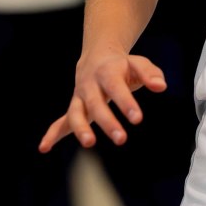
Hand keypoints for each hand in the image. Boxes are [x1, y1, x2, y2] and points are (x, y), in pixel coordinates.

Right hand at [38, 48, 167, 152]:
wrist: (96, 57)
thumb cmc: (122, 65)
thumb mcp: (138, 63)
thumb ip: (150, 74)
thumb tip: (161, 86)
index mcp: (107, 72)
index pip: (116, 88)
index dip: (126, 103)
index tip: (137, 119)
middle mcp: (90, 85)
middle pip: (96, 104)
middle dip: (107, 122)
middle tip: (122, 139)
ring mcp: (80, 97)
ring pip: (76, 113)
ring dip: (81, 129)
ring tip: (89, 143)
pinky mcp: (74, 108)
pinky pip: (61, 122)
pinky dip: (52, 134)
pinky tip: (44, 148)